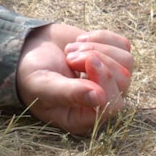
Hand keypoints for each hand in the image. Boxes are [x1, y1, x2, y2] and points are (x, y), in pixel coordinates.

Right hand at [16, 23, 132, 135]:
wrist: (29, 52)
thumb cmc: (31, 75)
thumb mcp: (43, 86)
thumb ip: (68, 93)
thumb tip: (99, 98)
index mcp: (81, 117)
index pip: (112, 105)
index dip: (105, 81)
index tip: (87, 61)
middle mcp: (100, 102)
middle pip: (123, 80)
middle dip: (97, 60)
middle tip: (69, 57)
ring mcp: (110, 80)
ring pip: (126, 61)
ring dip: (97, 48)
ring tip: (70, 50)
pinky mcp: (113, 58)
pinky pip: (124, 45)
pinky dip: (101, 38)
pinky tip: (80, 42)